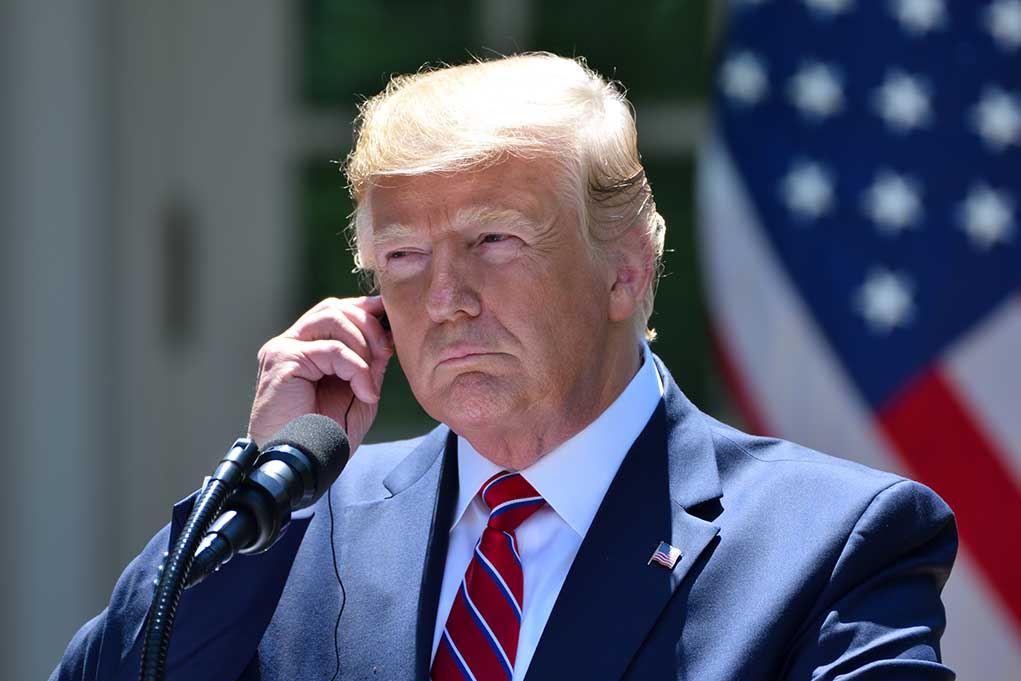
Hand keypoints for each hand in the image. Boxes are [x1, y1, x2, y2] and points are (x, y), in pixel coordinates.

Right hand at [248, 296, 392, 452]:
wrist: (303, 463)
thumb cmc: (327, 434)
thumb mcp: (360, 392)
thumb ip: (370, 362)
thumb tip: (388, 333)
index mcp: (307, 345)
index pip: (337, 310)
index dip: (366, 311)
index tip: (393, 325)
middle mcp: (292, 341)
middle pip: (336, 308)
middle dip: (370, 326)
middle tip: (387, 353)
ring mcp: (284, 348)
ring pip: (333, 318)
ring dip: (363, 344)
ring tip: (371, 377)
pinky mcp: (282, 360)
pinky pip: (331, 350)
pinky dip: (356, 368)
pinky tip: (364, 391)